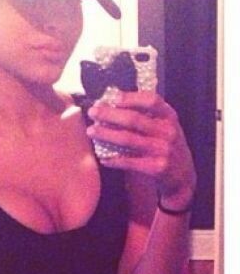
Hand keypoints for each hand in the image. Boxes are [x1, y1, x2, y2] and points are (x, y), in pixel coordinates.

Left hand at [86, 91, 196, 207]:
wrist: (183, 176)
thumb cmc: (166, 147)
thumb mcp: (164, 127)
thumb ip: (147, 116)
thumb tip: (114, 101)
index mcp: (169, 118)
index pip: (152, 101)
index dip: (131, 98)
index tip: (113, 97)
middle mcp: (168, 132)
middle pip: (134, 119)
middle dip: (110, 114)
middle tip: (92, 112)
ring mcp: (163, 150)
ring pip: (129, 139)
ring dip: (106, 134)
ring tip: (91, 131)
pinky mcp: (157, 168)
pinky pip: (129, 162)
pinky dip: (113, 159)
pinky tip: (102, 158)